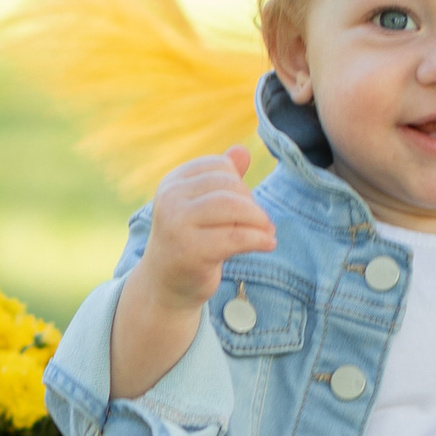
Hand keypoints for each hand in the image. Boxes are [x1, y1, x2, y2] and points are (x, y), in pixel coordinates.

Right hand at [108, 147, 274, 403]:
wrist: (166, 285)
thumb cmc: (191, 239)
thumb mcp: (203, 206)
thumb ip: (222, 178)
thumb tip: (243, 150)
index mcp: (173, 182)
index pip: (220, 167)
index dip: (241, 185)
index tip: (246, 206)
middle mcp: (170, 199)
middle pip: (229, 186)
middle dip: (251, 204)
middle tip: (260, 224)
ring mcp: (177, 224)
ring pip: (233, 208)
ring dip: (259, 220)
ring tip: (268, 233)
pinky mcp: (191, 251)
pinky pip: (236, 237)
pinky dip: (259, 239)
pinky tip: (268, 244)